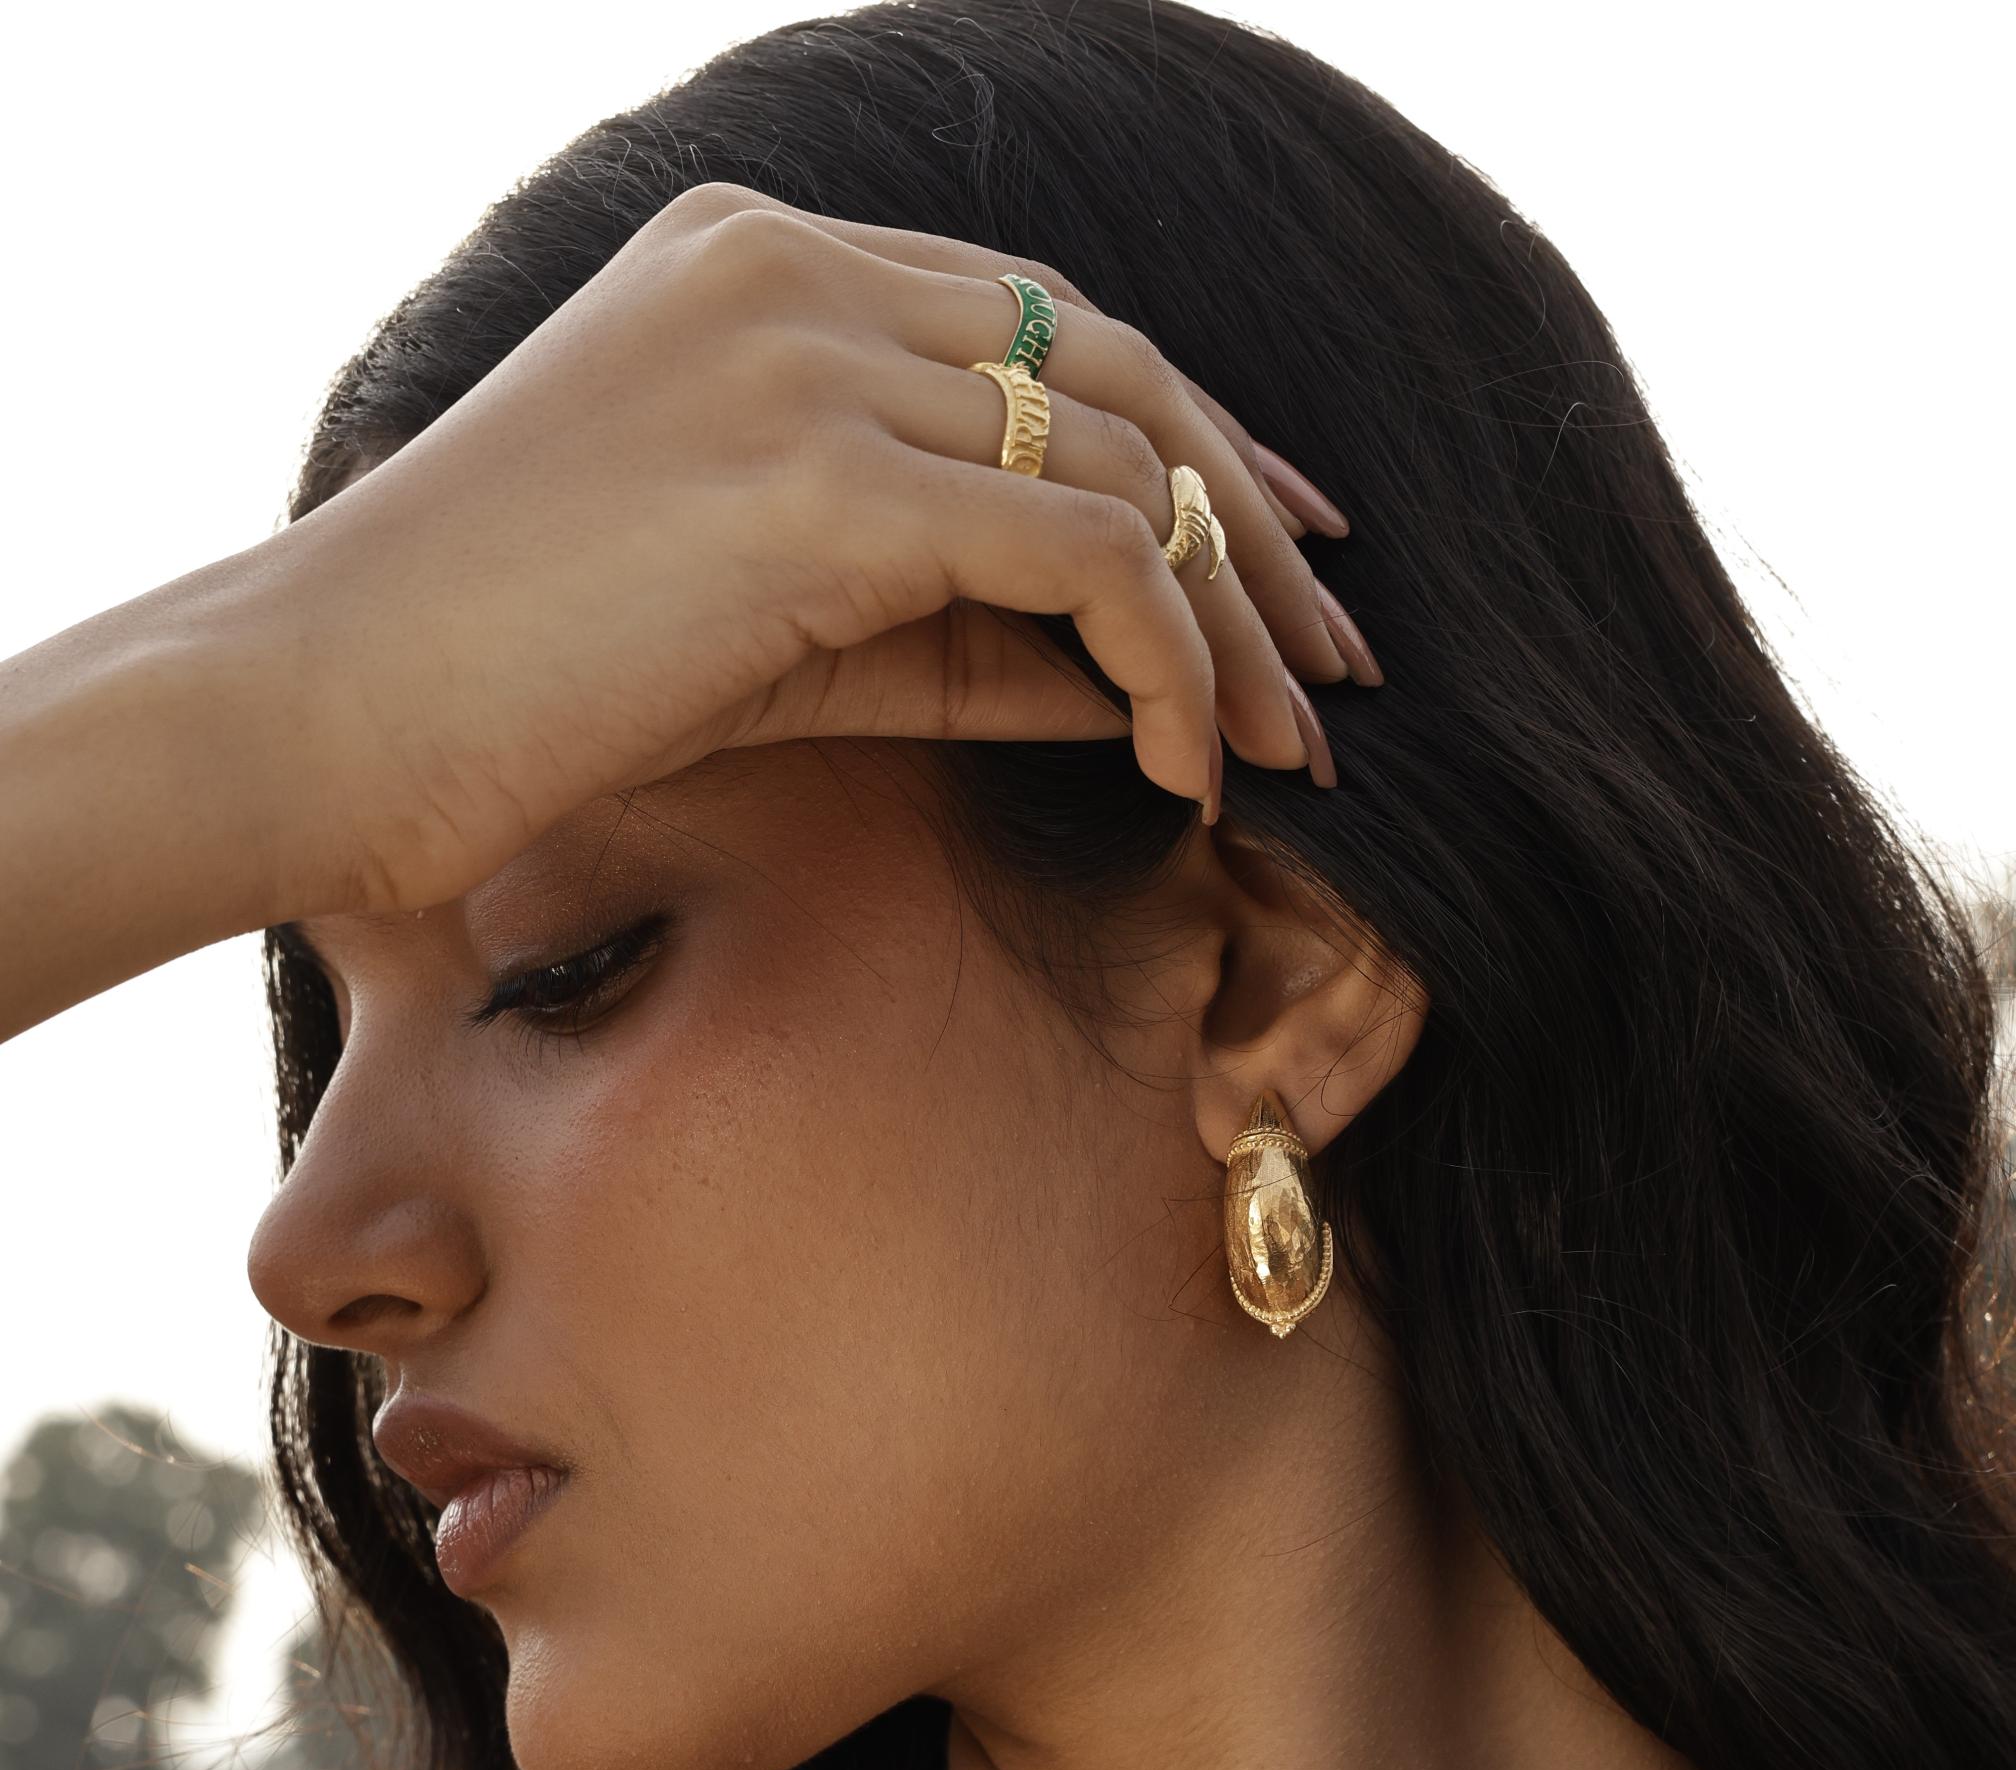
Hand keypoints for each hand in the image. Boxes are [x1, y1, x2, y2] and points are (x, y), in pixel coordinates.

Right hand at [273, 180, 1376, 915]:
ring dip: (1228, 614)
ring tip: (1284, 746)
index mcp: (765, 265)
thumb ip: (952, 626)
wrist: (318, 716)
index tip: (1276, 549)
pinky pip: (1075, 552)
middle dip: (1252, 522)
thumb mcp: (769, 633)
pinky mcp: (815, 477)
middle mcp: (797, 271)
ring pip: (1117, 463)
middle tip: (1335, 659)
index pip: (1043, 328)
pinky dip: (1162, 656)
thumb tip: (1129, 675)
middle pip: (1117, 373)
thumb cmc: (516, 682)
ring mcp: (804, 357)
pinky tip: (1184, 764)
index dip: (1185, 440)